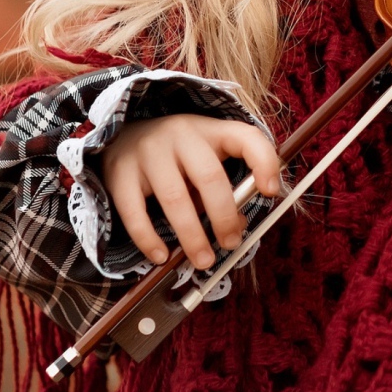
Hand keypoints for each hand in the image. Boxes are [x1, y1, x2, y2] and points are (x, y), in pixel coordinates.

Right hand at [101, 114, 281, 269]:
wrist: (124, 134)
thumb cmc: (178, 155)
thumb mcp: (206, 159)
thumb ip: (223, 189)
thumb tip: (237, 228)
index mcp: (212, 130)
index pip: (246, 138)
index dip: (264, 163)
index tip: (271, 191)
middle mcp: (181, 136)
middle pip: (209, 177)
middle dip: (224, 216)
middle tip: (231, 244)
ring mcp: (148, 152)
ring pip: (175, 198)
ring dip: (192, 235)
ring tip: (203, 260)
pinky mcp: (120, 173)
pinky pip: (134, 211)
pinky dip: (148, 238)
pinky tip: (161, 256)